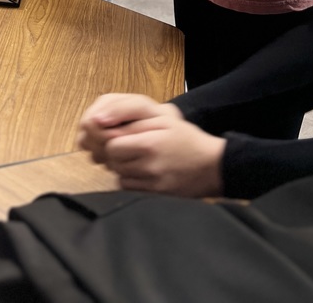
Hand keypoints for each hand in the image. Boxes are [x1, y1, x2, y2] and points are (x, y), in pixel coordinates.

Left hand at [77, 93, 224, 197]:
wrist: (212, 165)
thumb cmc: (185, 137)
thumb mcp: (162, 116)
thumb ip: (131, 117)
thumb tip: (99, 121)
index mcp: (149, 142)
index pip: (111, 142)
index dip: (111, 136)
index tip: (121, 133)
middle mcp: (149, 166)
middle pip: (112, 160)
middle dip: (116, 151)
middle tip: (131, 145)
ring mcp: (152, 184)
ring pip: (118, 174)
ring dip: (122, 165)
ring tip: (140, 157)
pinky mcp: (155, 196)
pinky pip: (129, 188)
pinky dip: (131, 179)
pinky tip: (144, 171)